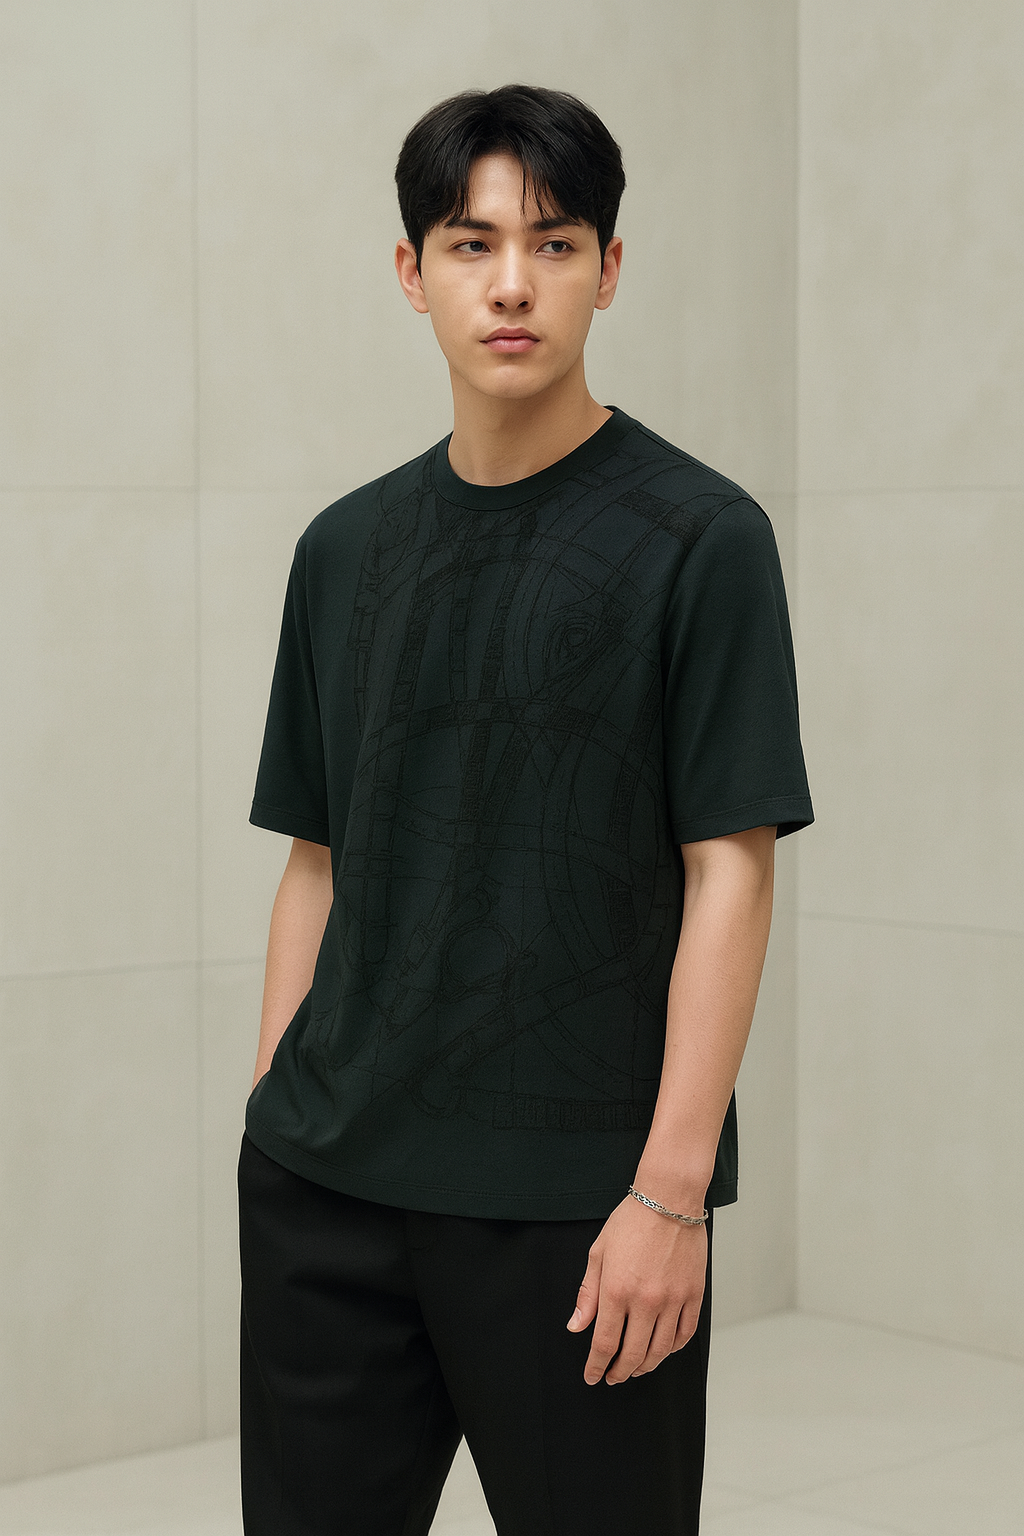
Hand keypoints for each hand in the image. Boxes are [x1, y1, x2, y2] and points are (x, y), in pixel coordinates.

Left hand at [566, 1195, 706, 1384]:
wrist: (669, 1199)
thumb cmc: (631, 1221)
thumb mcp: (599, 1253)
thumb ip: (587, 1294)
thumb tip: (576, 1326)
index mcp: (617, 1290)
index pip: (605, 1344)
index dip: (597, 1366)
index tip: (593, 1376)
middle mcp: (646, 1300)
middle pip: (633, 1354)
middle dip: (620, 1372)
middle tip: (613, 1377)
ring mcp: (673, 1300)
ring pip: (661, 1350)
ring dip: (646, 1366)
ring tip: (637, 1368)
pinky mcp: (694, 1295)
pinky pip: (685, 1334)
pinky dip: (673, 1348)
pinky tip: (663, 1349)